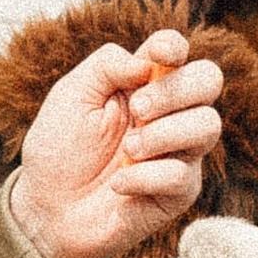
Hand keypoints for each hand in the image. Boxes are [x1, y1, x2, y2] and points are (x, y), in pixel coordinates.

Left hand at [5, 30, 224, 257]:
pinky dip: (144, 176)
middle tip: (137, 109)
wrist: (48, 211)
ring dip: (164, 133)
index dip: (173, 46)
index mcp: (142, 83)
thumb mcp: (71, 96)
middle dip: (176, 89)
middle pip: (209, 80)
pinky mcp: (178, 192)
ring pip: (208, 125)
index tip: (159, 54)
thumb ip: (107, 65)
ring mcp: (179, 152)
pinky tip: (118, 184)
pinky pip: (181, 175)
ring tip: (128, 149)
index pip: (176, 52)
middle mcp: (169, 113)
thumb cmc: (59, 151)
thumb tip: (148, 62)